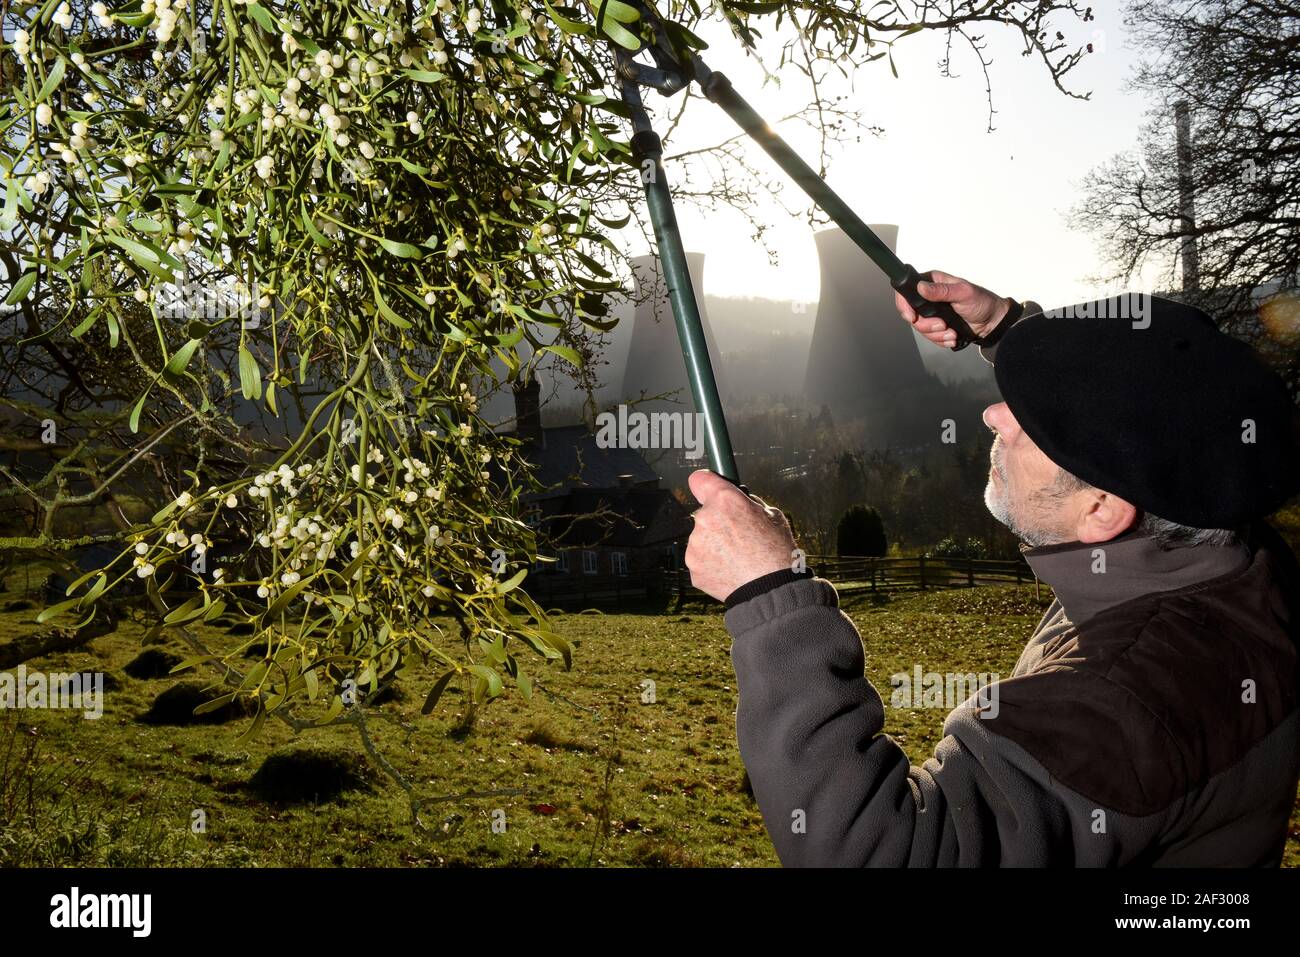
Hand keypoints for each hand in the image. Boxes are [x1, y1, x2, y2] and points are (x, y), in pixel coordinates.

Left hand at [685, 470, 797, 601]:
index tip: (708, 488)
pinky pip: (700, 558)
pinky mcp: (693, 566)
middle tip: (739, 536)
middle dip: (718, 521)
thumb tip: (739, 500)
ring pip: (702, 537)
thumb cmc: (776, 553)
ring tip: (737, 556)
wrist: (770, 589)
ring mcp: (696, 544)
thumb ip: (748, 503)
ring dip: (714, 544)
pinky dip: (711, 562)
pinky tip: (730, 568)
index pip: (699, 479)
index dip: (706, 484)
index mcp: (725, 500)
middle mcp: (705, 519)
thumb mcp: (772, 514)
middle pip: (705, 513)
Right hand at [893, 270, 1012, 349]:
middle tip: (943, 325)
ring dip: (936, 335)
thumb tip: (921, 287)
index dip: (904, 305)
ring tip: (951, 333)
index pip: (907, 290)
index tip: (912, 317)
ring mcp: (932, 313)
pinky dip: (941, 340)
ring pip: (920, 328)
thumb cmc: (982, 302)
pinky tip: (952, 337)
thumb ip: (942, 291)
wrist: (992, 322)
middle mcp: (929, 297)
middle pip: (912, 314)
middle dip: (927, 325)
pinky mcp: (936, 326)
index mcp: (933, 283)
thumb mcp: (963, 293)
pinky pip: (929, 337)